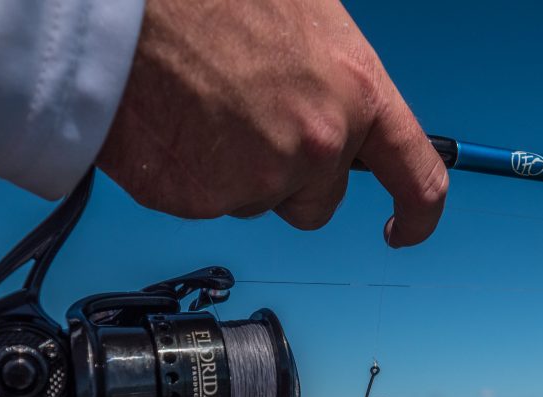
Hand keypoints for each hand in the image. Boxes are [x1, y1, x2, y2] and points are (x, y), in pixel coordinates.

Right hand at [97, 0, 447, 246]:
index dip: (418, 215)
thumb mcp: (308, 19)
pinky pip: (206, 203)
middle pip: (320, 202)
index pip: (419, 178)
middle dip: (293, 178)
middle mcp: (318, 147)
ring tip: (202, 107)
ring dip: (236, 172)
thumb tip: (340, 112)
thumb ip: (336, 84)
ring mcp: (258, 180)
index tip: (405, 229)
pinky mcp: (201, 201)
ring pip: (258, 202)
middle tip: (249, 123)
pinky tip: (174, 124)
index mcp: (356, 94)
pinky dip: (190, 175)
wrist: (123, 7)